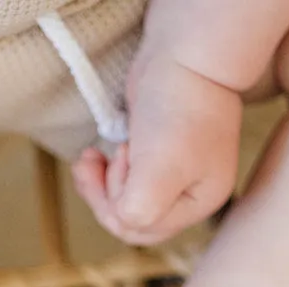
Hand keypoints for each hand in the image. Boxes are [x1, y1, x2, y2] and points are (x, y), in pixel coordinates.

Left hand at [71, 52, 241, 245]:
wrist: (185, 54)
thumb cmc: (179, 109)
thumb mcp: (161, 169)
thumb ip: (140, 209)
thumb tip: (123, 220)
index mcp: (198, 202)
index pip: (144, 230)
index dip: (117, 206)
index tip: (117, 164)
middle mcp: (187, 192)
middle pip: (131, 220)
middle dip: (104, 196)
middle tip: (92, 164)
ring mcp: (171, 173)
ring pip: (122, 200)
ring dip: (98, 183)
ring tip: (90, 158)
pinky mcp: (153, 153)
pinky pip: (121, 177)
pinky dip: (102, 170)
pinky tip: (95, 154)